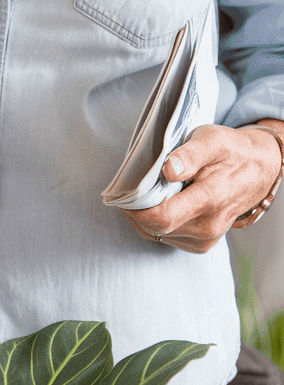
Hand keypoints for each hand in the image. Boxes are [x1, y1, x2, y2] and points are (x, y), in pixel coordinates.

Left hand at [122, 121, 283, 252]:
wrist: (259, 170)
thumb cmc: (232, 152)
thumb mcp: (212, 140)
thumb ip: (190, 155)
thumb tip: (170, 170)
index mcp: (211, 198)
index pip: (161, 217)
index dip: (136, 208)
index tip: (125, 192)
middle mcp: (208, 225)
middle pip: (153, 227)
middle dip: (136, 210)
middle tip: (132, 189)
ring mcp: (206, 238)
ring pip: (156, 234)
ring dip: (145, 216)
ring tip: (150, 194)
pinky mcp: (202, 244)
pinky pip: (166, 237)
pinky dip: (156, 224)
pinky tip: (162, 205)